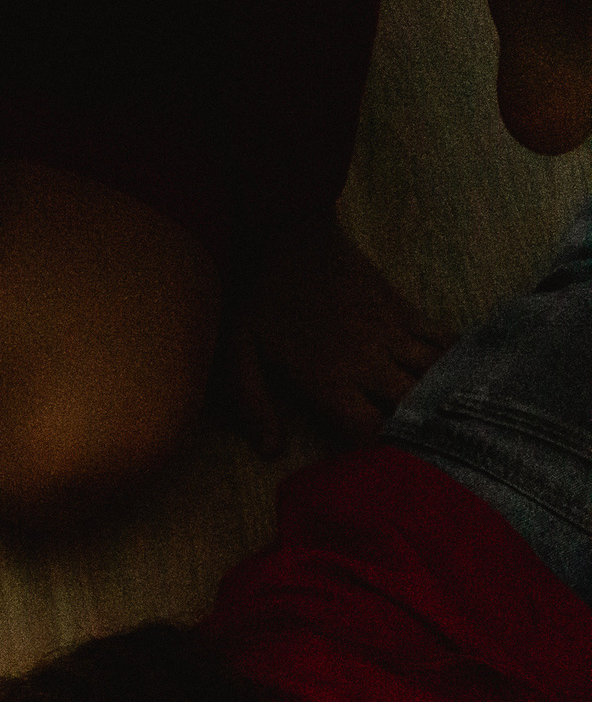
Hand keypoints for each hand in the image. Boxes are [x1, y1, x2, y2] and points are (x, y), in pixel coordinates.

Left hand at [225, 214, 451, 455]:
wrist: (290, 236)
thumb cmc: (259, 299)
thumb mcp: (239, 353)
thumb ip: (253, 404)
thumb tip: (271, 451)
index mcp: (329, 379)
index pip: (367, 429)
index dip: (375, 452)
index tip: (376, 465)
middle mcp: (368, 360)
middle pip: (412, 405)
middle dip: (420, 430)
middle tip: (426, 449)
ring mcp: (391, 332)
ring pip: (436, 372)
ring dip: (444, 395)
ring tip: (453, 419)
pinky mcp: (403, 309)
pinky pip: (441, 339)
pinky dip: (454, 358)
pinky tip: (461, 375)